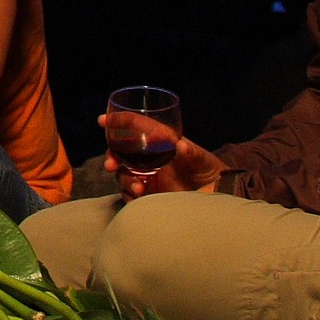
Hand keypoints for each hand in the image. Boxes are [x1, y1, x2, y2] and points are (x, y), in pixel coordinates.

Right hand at [98, 113, 226, 197]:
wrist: (217, 194)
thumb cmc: (210, 170)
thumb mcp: (202, 159)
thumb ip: (192, 153)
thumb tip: (181, 146)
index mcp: (159, 141)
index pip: (135, 126)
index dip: (118, 121)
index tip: (102, 121)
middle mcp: (150, 157)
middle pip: (122, 151)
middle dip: (112, 156)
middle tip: (111, 164)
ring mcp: (149, 175)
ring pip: (124, 174)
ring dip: (125, 180)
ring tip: (139, 189)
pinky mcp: (150, 194)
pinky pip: (131, 194)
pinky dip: (131, 196)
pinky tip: (140, 198)